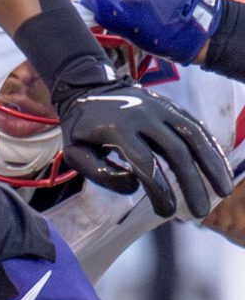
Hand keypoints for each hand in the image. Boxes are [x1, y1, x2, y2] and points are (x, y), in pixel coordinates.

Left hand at [51, 56, 231, 217]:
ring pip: (194, 136)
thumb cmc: (81, 127)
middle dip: (191, 184)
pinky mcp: (171, 106)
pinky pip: (196, 126)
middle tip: (200, 212)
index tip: (166, 212)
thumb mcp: (75, 151)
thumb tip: (135, 183)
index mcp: (117, 128)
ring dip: (211, 164)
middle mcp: (143, 116)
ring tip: (224, 191)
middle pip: (176, 151)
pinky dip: (212, 147)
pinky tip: (222, 168)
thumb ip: (99, 173)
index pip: (145, 163)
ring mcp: (160, 108)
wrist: (88, 86)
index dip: (159, 190)